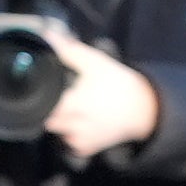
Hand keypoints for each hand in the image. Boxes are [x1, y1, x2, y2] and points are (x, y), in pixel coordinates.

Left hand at [35, 26, 161, 159]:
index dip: (42, 96)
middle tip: (62, 97)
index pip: (44, 105)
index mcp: (75, 103)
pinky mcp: (86, 149)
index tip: (46, 88)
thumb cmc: (117, 83)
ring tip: (72, 109)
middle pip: (48, 120)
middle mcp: (75, 125)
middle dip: (50, 108)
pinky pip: (68, 143)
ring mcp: (80, 140)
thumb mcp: (95, 61)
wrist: (143, 108)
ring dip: (60, 122)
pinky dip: (70, 134)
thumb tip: (47, 36)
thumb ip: (69, 50)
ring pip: (56, 132)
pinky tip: (80, 122)